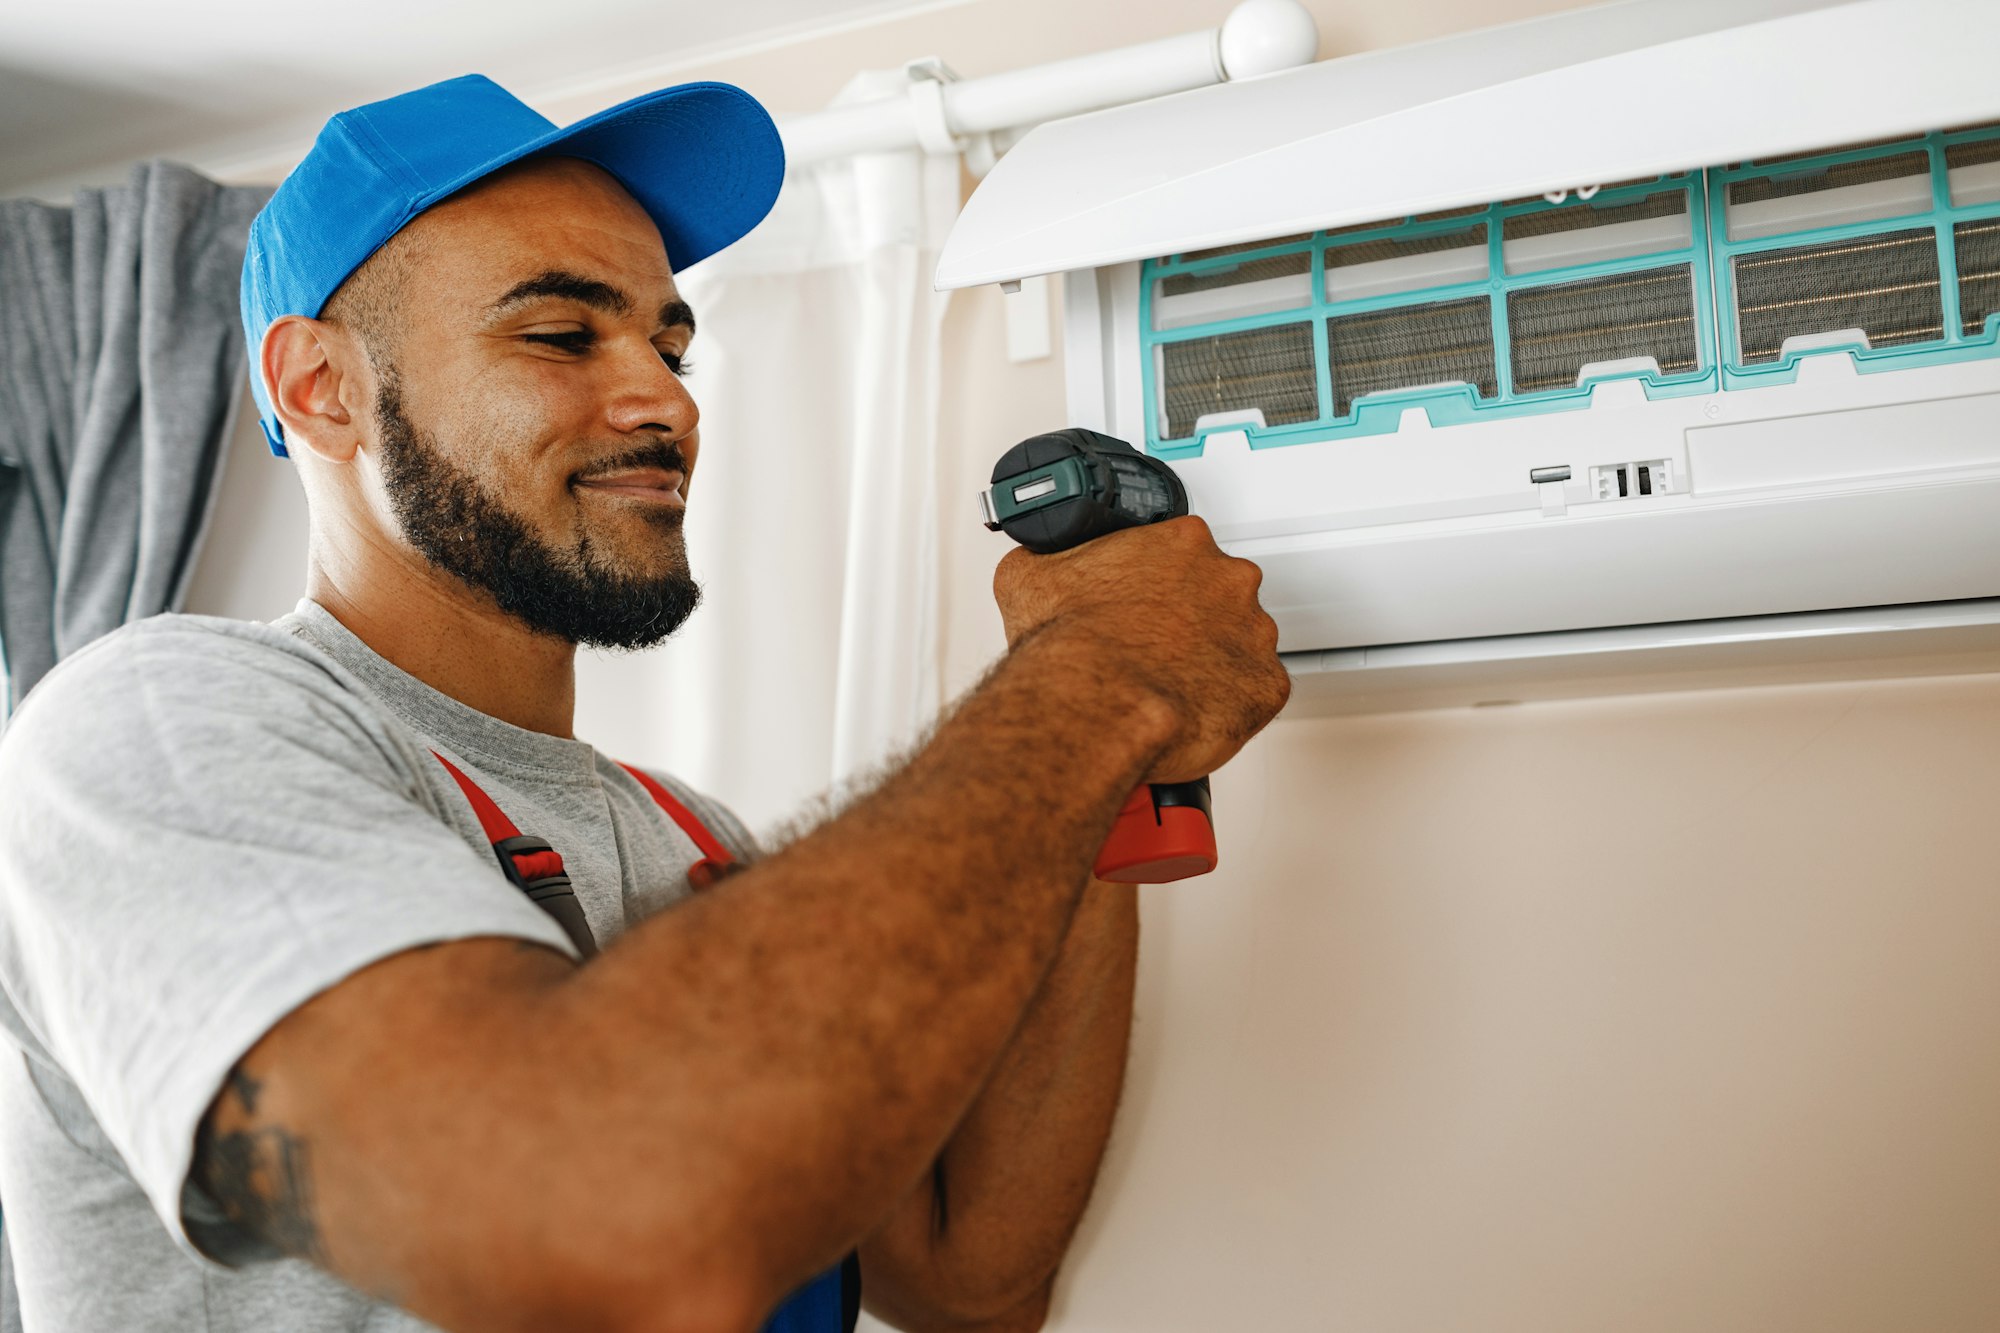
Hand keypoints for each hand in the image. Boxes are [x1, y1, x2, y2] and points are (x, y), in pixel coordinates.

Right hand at [991, 515, 1289, 782]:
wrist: (1094, 705)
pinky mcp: (1266, 686)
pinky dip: (1230, 703)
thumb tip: (1035, 559)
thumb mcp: (1028, 577)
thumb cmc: (1072, 647)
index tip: (1143, 600)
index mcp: (1182, 543)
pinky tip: (1192, 709)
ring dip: (1214, 660)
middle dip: (1192, 618)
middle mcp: (1228, 581)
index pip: (1183, 550)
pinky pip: (1257, 693)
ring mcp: (1253, 634)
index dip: (1159, 579)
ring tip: (1171, 683)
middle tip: (1156, 644)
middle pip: (1221, 593)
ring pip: (1242, 643)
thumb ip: (1046, 558)